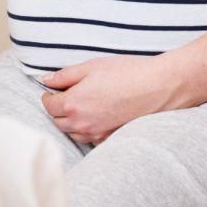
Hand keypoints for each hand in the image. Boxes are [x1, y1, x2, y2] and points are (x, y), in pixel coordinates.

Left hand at [40, 56, 182, 144]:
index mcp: (73, 105)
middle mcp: (83, 124)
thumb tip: (46, 81)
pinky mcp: (113, 138)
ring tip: (80, 107)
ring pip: (74, 133)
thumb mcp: (90, 67)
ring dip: (71, 122)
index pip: (49, 107)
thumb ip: (64, 76)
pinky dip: (88, 130)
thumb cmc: (126, 73)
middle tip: (65, 97)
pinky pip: (92, 139)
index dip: (48, 97)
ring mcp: (98, 134)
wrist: (160, 87)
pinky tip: (96, 117)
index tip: (52, 91)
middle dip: (58, 110)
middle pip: (58, 122)